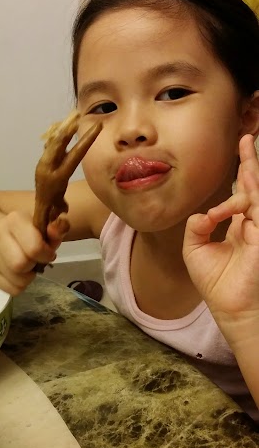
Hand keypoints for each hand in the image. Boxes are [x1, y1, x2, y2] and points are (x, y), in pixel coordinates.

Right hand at [0, 211, 66, 294]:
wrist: (6, 234)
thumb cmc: (33, 232)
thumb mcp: (49, 227)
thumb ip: (58, 227)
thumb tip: (57, 229)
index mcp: (14, 220)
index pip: (33, 248)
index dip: (45, 254)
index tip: (47, 253)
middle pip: (20, 265)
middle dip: (33, 266)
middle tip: (36, 261)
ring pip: (16, 280)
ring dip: (28, 278)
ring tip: (28, 267)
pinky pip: (11, 290)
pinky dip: (20, 285)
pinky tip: (20, 274)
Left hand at [183, 134, 258, 338]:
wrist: (229, 309)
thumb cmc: (216, 284)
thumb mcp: (195, 249)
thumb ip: (197, 226)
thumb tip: (205, 212)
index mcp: (239, 226)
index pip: (242, 194)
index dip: (242, 172)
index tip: (239, 149)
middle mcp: (252, 225)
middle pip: (253, 187)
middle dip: (250, 162)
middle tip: (246, 138)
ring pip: (256, 195)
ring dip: (249, 174)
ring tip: (245, 150)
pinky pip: (254, 211)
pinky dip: (241, 203)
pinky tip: (232, 200)